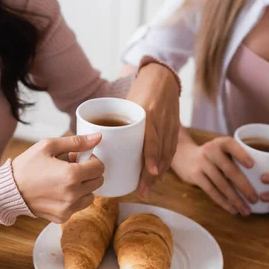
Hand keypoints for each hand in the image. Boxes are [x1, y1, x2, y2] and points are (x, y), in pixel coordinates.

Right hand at [12, 134, 104, 222]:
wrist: (9, 189)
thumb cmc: (27, 165)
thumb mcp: (49, 146)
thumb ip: (76, 142)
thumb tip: (97, 138)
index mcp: (71, 174)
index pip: (99, 167)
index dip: (91, 159)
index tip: (78, 157)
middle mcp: (73, 194)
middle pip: (98, 181)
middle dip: (88, 172)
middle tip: (71, 167)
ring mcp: (68, 208)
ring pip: (91, 195)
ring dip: (83, 187)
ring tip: (65, 180)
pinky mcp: (62, 217)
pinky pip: (78, 206)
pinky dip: (74, 199)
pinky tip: (58, 191)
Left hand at [126, 63, 180, 197]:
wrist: (162, 77)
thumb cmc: (140, 90)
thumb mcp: (127, 102)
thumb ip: (116, 121)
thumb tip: (93, 142)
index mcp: (148, 114)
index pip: (152, 140)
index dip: (152, 157)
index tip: (150, 172)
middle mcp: (161, 121)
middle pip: (160, 152)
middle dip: (152, 174)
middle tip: (143, 191)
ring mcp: (171, 125)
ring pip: (167, 154)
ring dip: (159, 173)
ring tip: (149, 188)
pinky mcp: (176, 128)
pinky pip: (172, 150)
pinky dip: (166, 164)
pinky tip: (159, 176)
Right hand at [171, 136, 256, 215]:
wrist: (183, 156)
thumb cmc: (211, 155)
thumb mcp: (220, 148)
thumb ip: (235, 157)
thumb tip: (261, 178)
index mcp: (220, 143)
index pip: (231, 145)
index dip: (241, 154)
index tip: (252, 165)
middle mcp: (210, 151)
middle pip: (229, 170)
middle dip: (244, 186)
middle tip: (255, 199)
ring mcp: (201, 163)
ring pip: (221, 184)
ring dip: (235, 199)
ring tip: (246, 210)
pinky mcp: (195, 176)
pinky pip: (211, 191)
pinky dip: (223, 202)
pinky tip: (232, 210)